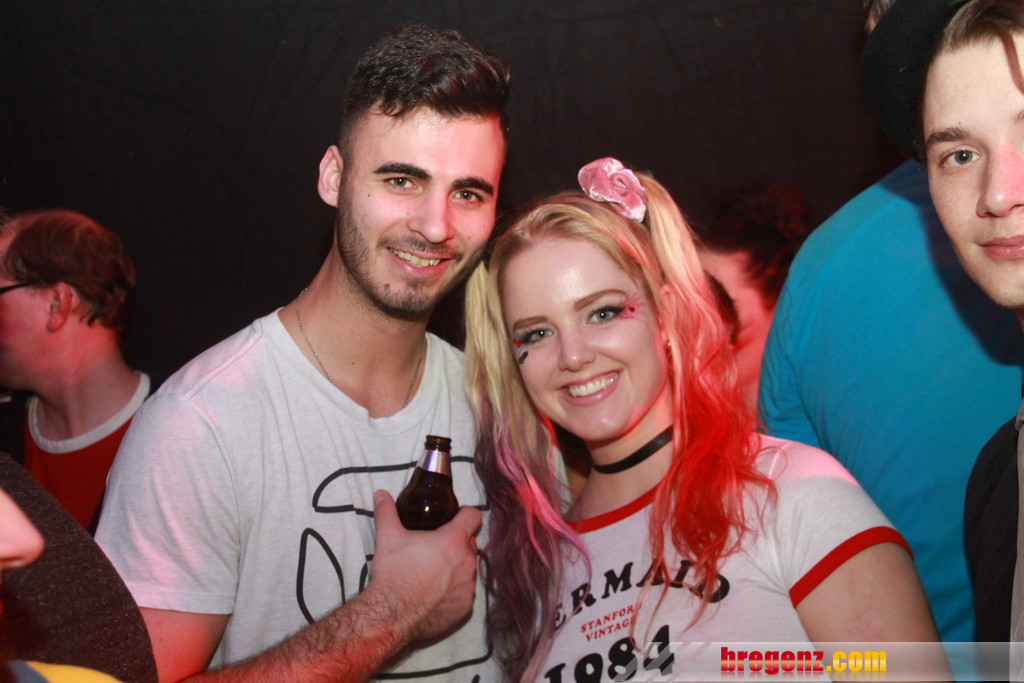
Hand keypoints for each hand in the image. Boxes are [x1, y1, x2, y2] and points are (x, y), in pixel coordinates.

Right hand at [368, 490, 482, 643]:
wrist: (391, 616)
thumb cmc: (393, 574)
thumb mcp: (388, 537)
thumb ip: (387, 512)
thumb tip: (381, 494)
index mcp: (453, 540)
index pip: (473, 516)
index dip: (465, 514)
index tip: (456, 517)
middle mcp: (467, 562)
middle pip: (470, 544)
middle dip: (457, 544)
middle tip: (436, 548)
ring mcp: (468, 587)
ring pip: (469, 569)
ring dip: (457, 568)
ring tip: (434, 573)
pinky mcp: (465, 608)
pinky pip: (465, 594)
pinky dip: (455, 592)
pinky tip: (436, 594)